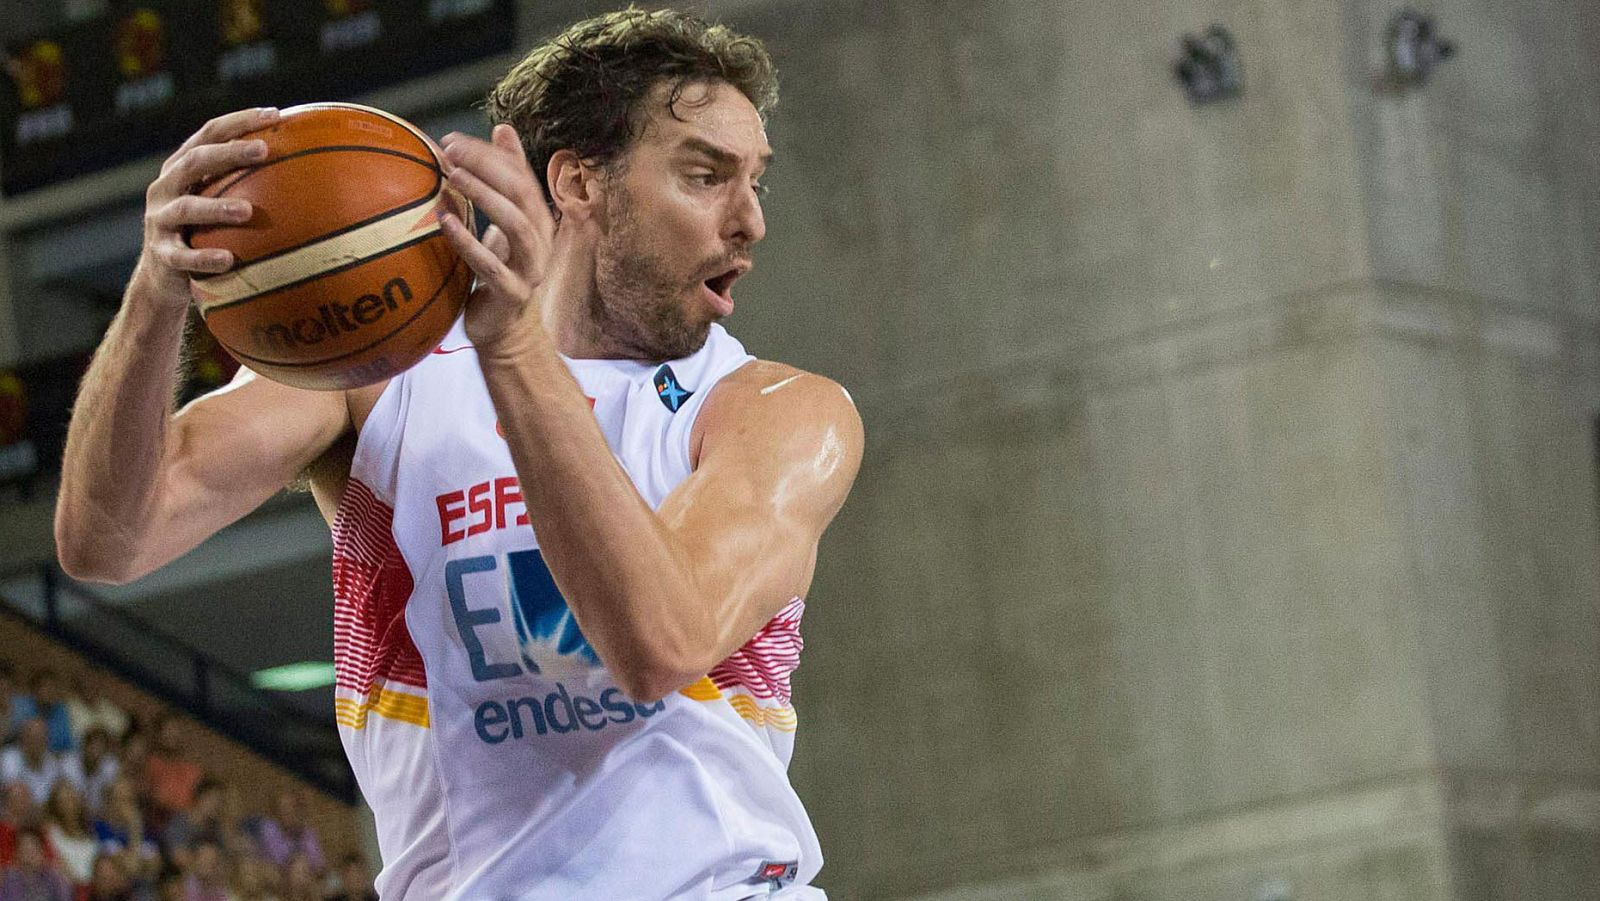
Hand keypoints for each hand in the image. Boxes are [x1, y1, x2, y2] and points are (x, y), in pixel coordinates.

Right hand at [137, 107, 278, 308]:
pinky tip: (228, 260)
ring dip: (217, 208)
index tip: (275, 114)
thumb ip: (250, 186)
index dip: (240, 122)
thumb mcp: (221, 205)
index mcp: (183, 168)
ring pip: (187, 208)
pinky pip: (182, 256)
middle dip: (229, 153)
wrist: (163, 280)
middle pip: (196, 161)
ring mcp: (160, 220)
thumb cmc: (205, 234)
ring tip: (247, 211)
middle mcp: (166, 187)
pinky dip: (204, 257)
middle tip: (264, 150)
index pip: (210, 134)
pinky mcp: (162, 254)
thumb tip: (315, 172)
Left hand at [437, 124, 559, 357]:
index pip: (519, 175)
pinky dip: (468, 242)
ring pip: (515, 224)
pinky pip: (491, 265)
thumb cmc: (501, 269)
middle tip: (450, 151)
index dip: (490, 155)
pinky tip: (444, 221)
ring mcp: (530, 267)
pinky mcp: (513, 292)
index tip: (452, 141)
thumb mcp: (504, 221)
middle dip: (487, 167)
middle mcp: (540, 239)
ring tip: (452, 175)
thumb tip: (503, 128)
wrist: (506, 331)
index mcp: (537, 218)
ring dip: (484, 196)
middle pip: (521, 193)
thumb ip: (505, 179)